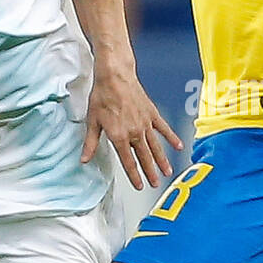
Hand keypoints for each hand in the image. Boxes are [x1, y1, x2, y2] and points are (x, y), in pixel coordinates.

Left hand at [82, 62, 183, 189]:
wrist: (115, 76)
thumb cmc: (102, 96)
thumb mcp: (93, 121)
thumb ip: (91, 143)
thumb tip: (84, 159)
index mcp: (119, 136)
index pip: (128, 162)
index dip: (134, 176)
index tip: (139, 186)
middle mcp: (134, 132)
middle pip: (145, 157)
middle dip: (150, 173)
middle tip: (156, 184)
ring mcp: (145, 123)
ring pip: (155, 146)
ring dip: (162, 161)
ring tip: (167, 172)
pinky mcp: (152, 113)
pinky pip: (164, 128)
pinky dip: (171, 138)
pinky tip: (178, 146)